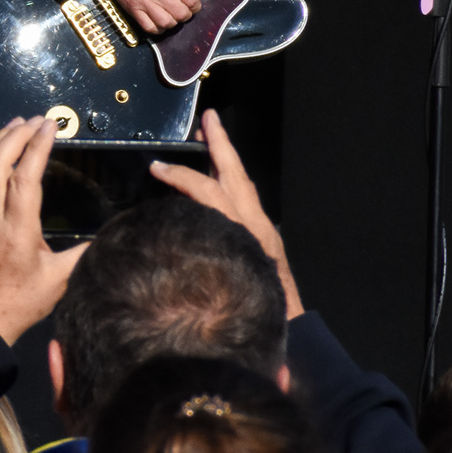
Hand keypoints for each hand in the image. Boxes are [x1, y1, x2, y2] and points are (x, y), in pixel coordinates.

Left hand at [0, 117, 87, 345]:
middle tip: (36, 120)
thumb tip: (110, 235)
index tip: (50, 127)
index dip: (37, 149)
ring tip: (13, 124)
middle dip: (16, 137)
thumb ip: (84, 254)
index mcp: (18, 229)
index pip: (26, 178)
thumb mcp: (60, 279)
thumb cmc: (20, 302)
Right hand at [101, 0, 200, 33]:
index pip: (191, 1)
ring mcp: (144, 1)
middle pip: (181, 14)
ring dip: (171, 23)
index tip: (193, 6)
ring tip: (170, 17)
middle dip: (185, 15)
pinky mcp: (132, 8)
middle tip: (182, 11)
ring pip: (166, 23)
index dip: (196, 6)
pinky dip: (156, 28)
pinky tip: (157, 23)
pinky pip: (148, 27)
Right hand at [149, 109, 302, 317]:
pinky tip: (214, 184)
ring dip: (225, 160)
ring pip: (243, 186)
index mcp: (247, 234)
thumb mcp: (230, 288)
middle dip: (221, 145)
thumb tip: (167, 248)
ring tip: (210, 140)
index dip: (184, 177)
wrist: (295, 334)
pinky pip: (244, 201)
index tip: (157, 168)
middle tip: (208, 118)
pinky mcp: (262, 240)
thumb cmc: (259, 315)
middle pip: (237, 176)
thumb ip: (204, 267)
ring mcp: (262, 231)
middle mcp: (257, 226)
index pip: (212, 193)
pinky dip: (228, 184)